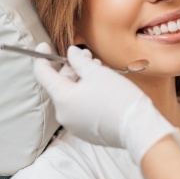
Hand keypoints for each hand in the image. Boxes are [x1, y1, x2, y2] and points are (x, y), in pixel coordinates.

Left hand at [33, 43, 179, 163]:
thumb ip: (79, 61)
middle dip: (71, 68)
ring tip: (98, 70)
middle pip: (60, 85)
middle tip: (86, 56)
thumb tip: (71, 53)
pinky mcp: (85, 132)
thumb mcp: (97, 73)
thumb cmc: (119, 98)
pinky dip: (85, 96)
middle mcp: (63, 114)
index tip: (44, 47)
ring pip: (71, 96)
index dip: (42, 58)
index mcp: (63, 98)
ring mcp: (73, 125)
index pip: (43, 75)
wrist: (137, 128)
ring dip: (80, 81)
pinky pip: (79, 109)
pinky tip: (100, 88)